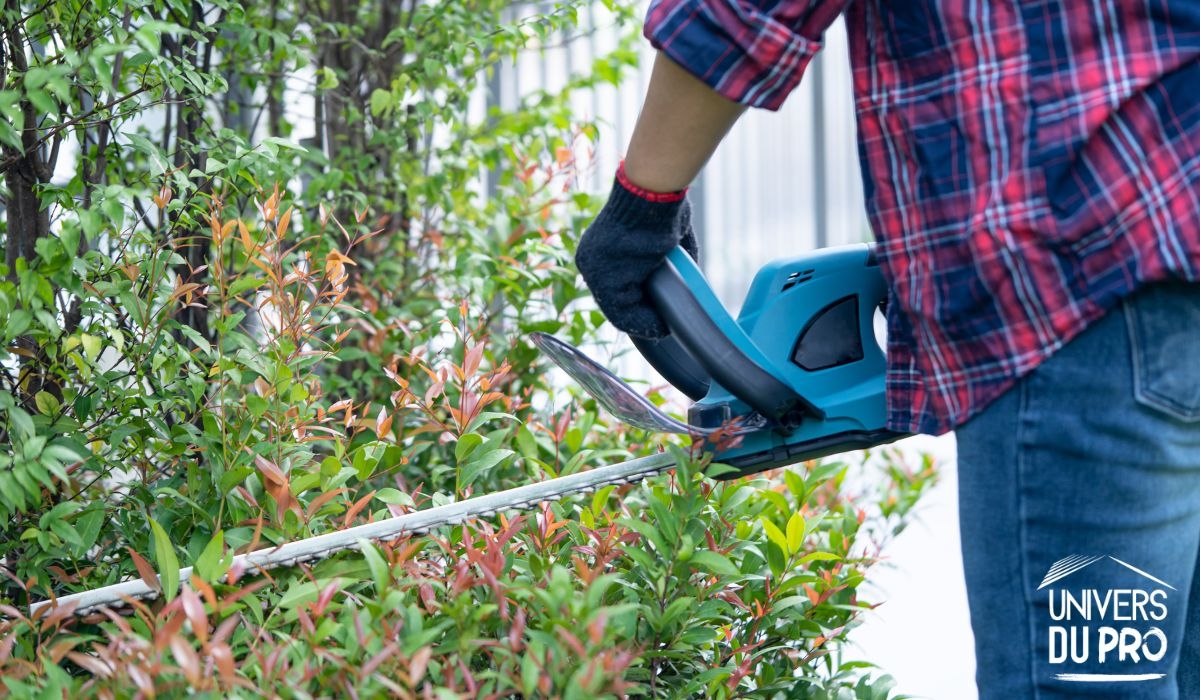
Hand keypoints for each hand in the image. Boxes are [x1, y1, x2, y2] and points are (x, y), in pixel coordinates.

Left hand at [575, 171, 697, 338]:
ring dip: (642, 322)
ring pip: (618, 309)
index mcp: (600, 248)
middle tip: (662, 323)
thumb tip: (684, 274)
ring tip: (663, 328)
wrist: (651, 193)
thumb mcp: (659, 235)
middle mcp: (590, 262)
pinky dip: (643, 324)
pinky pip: (622, 314)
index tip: (656, 310)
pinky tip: (661, 327)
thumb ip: (664, 257)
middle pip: (615, 298)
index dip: (637, 300)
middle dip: (640, 313)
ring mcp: (594, 272)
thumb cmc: (660, 206)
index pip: (615, 282)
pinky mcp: (605, 283)